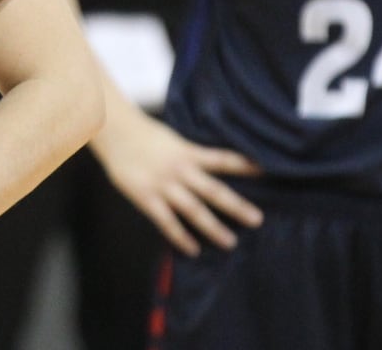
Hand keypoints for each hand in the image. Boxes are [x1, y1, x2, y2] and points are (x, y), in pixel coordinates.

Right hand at [93, 113, 262, 255]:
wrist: (115, 133)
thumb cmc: (145, 135)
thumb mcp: (173, 140)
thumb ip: (190, 155)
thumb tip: (213, 166)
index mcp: (188, 152)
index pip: (222, 159)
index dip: (244, 165)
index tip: (266, 172)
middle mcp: (180, 170)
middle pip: (213, 190)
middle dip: (236, 206)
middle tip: (257, 219)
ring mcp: (163, 185)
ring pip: (193, 210)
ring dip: (213, 227)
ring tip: (230, 242)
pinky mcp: (146, 198)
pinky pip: (167, 222)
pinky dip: (180, 236)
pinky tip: (193, 249)